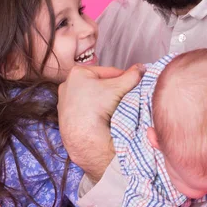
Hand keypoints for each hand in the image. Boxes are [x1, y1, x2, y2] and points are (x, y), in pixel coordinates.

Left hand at [58, 64, 144, 182]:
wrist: (85, 137)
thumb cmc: (97, 109)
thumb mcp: (119, 88)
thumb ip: (132, 75)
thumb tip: (141, 68)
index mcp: (77, 72)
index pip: (108, 72)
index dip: (123, 78)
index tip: (132, 84)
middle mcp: (67, 85)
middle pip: (99, 84)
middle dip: (112, 90)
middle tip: (124, 98)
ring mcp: (64, 102)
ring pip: (92, 97)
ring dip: (103, 101)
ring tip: (114, 109)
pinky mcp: (65, 117)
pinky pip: (85, 110)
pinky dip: (94, 112)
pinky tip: (102, 118)